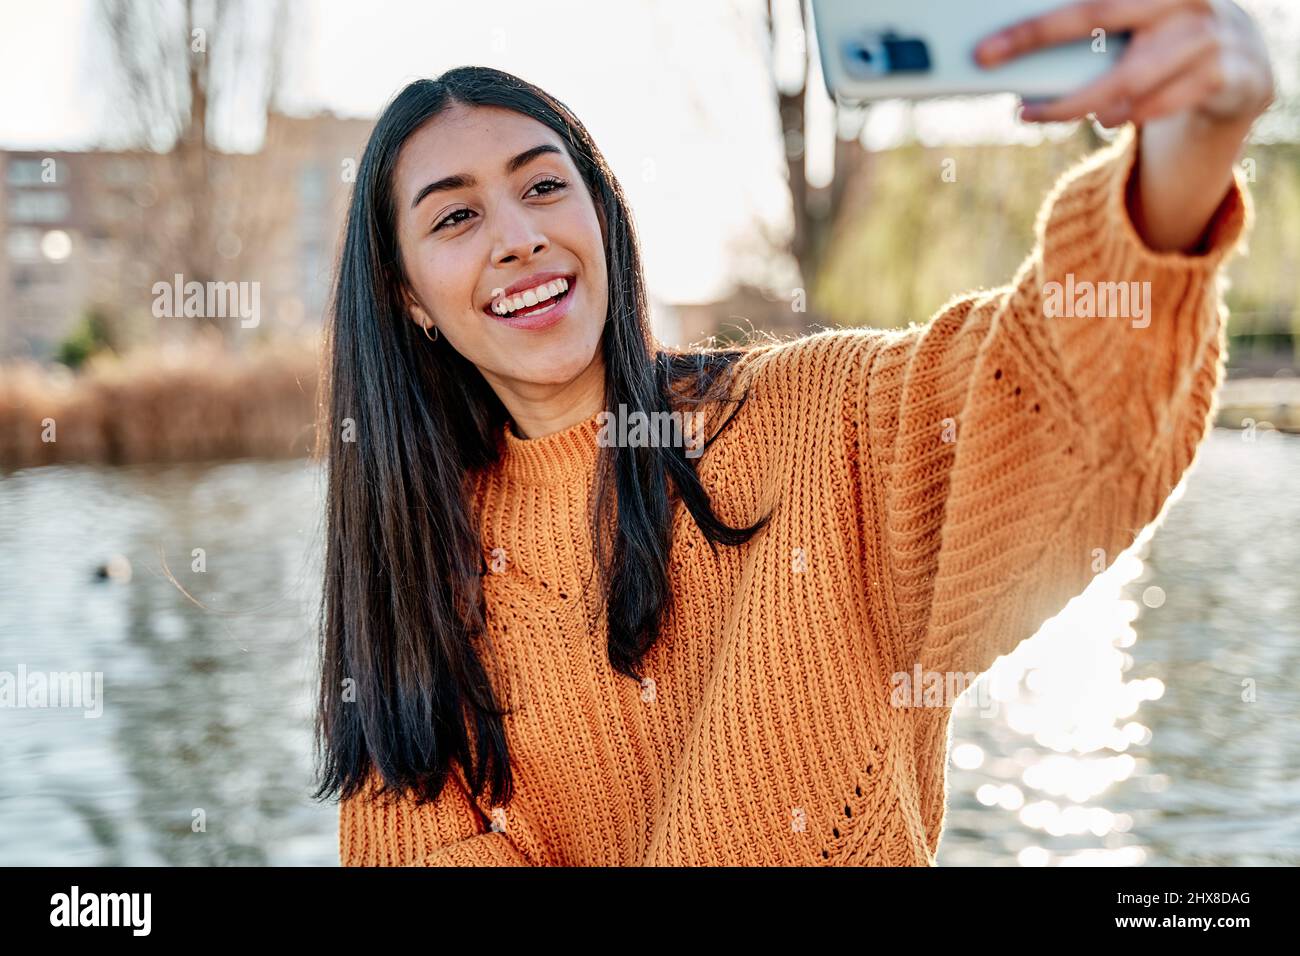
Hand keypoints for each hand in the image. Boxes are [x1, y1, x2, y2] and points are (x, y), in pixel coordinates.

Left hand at [974, 0, 1274, 128]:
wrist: (1240, 63)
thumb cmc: (1162, 42)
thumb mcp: (1131, 28)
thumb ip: (1091, 32)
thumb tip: (1013, 56)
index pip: (1084, 5)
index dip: (1030, 31)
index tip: (985, 54)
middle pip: (1101, 27)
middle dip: (1053, 70)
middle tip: (1019, 111)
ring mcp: (1212, 34)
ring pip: (1130, 81)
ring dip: (1092, 104)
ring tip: (1069, 113)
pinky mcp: (1229, 75)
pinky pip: (1161, 106)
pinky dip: (1131, 116)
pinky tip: (1112, 116)